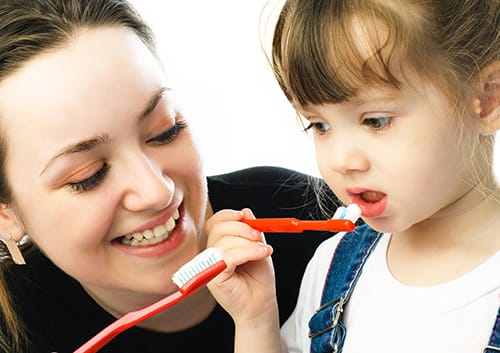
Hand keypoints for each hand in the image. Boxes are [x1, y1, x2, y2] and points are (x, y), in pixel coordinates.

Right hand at [205, 208, 276, 323]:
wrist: (261, 305)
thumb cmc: (258, 280)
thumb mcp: (258, 247)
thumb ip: (251, 231)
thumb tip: (246, 212)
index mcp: (219, 245)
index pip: (215, 223)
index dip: (228, 216)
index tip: (244, 216)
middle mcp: (211, 254)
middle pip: (218, 228)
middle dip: (241, 227)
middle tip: (259, 235)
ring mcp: (210, 266)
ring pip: (225, 241)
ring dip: (249, 243)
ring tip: (264, 250)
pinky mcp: (214, 277)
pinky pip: (230, 256)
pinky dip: (249, 252)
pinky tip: (262, 253)